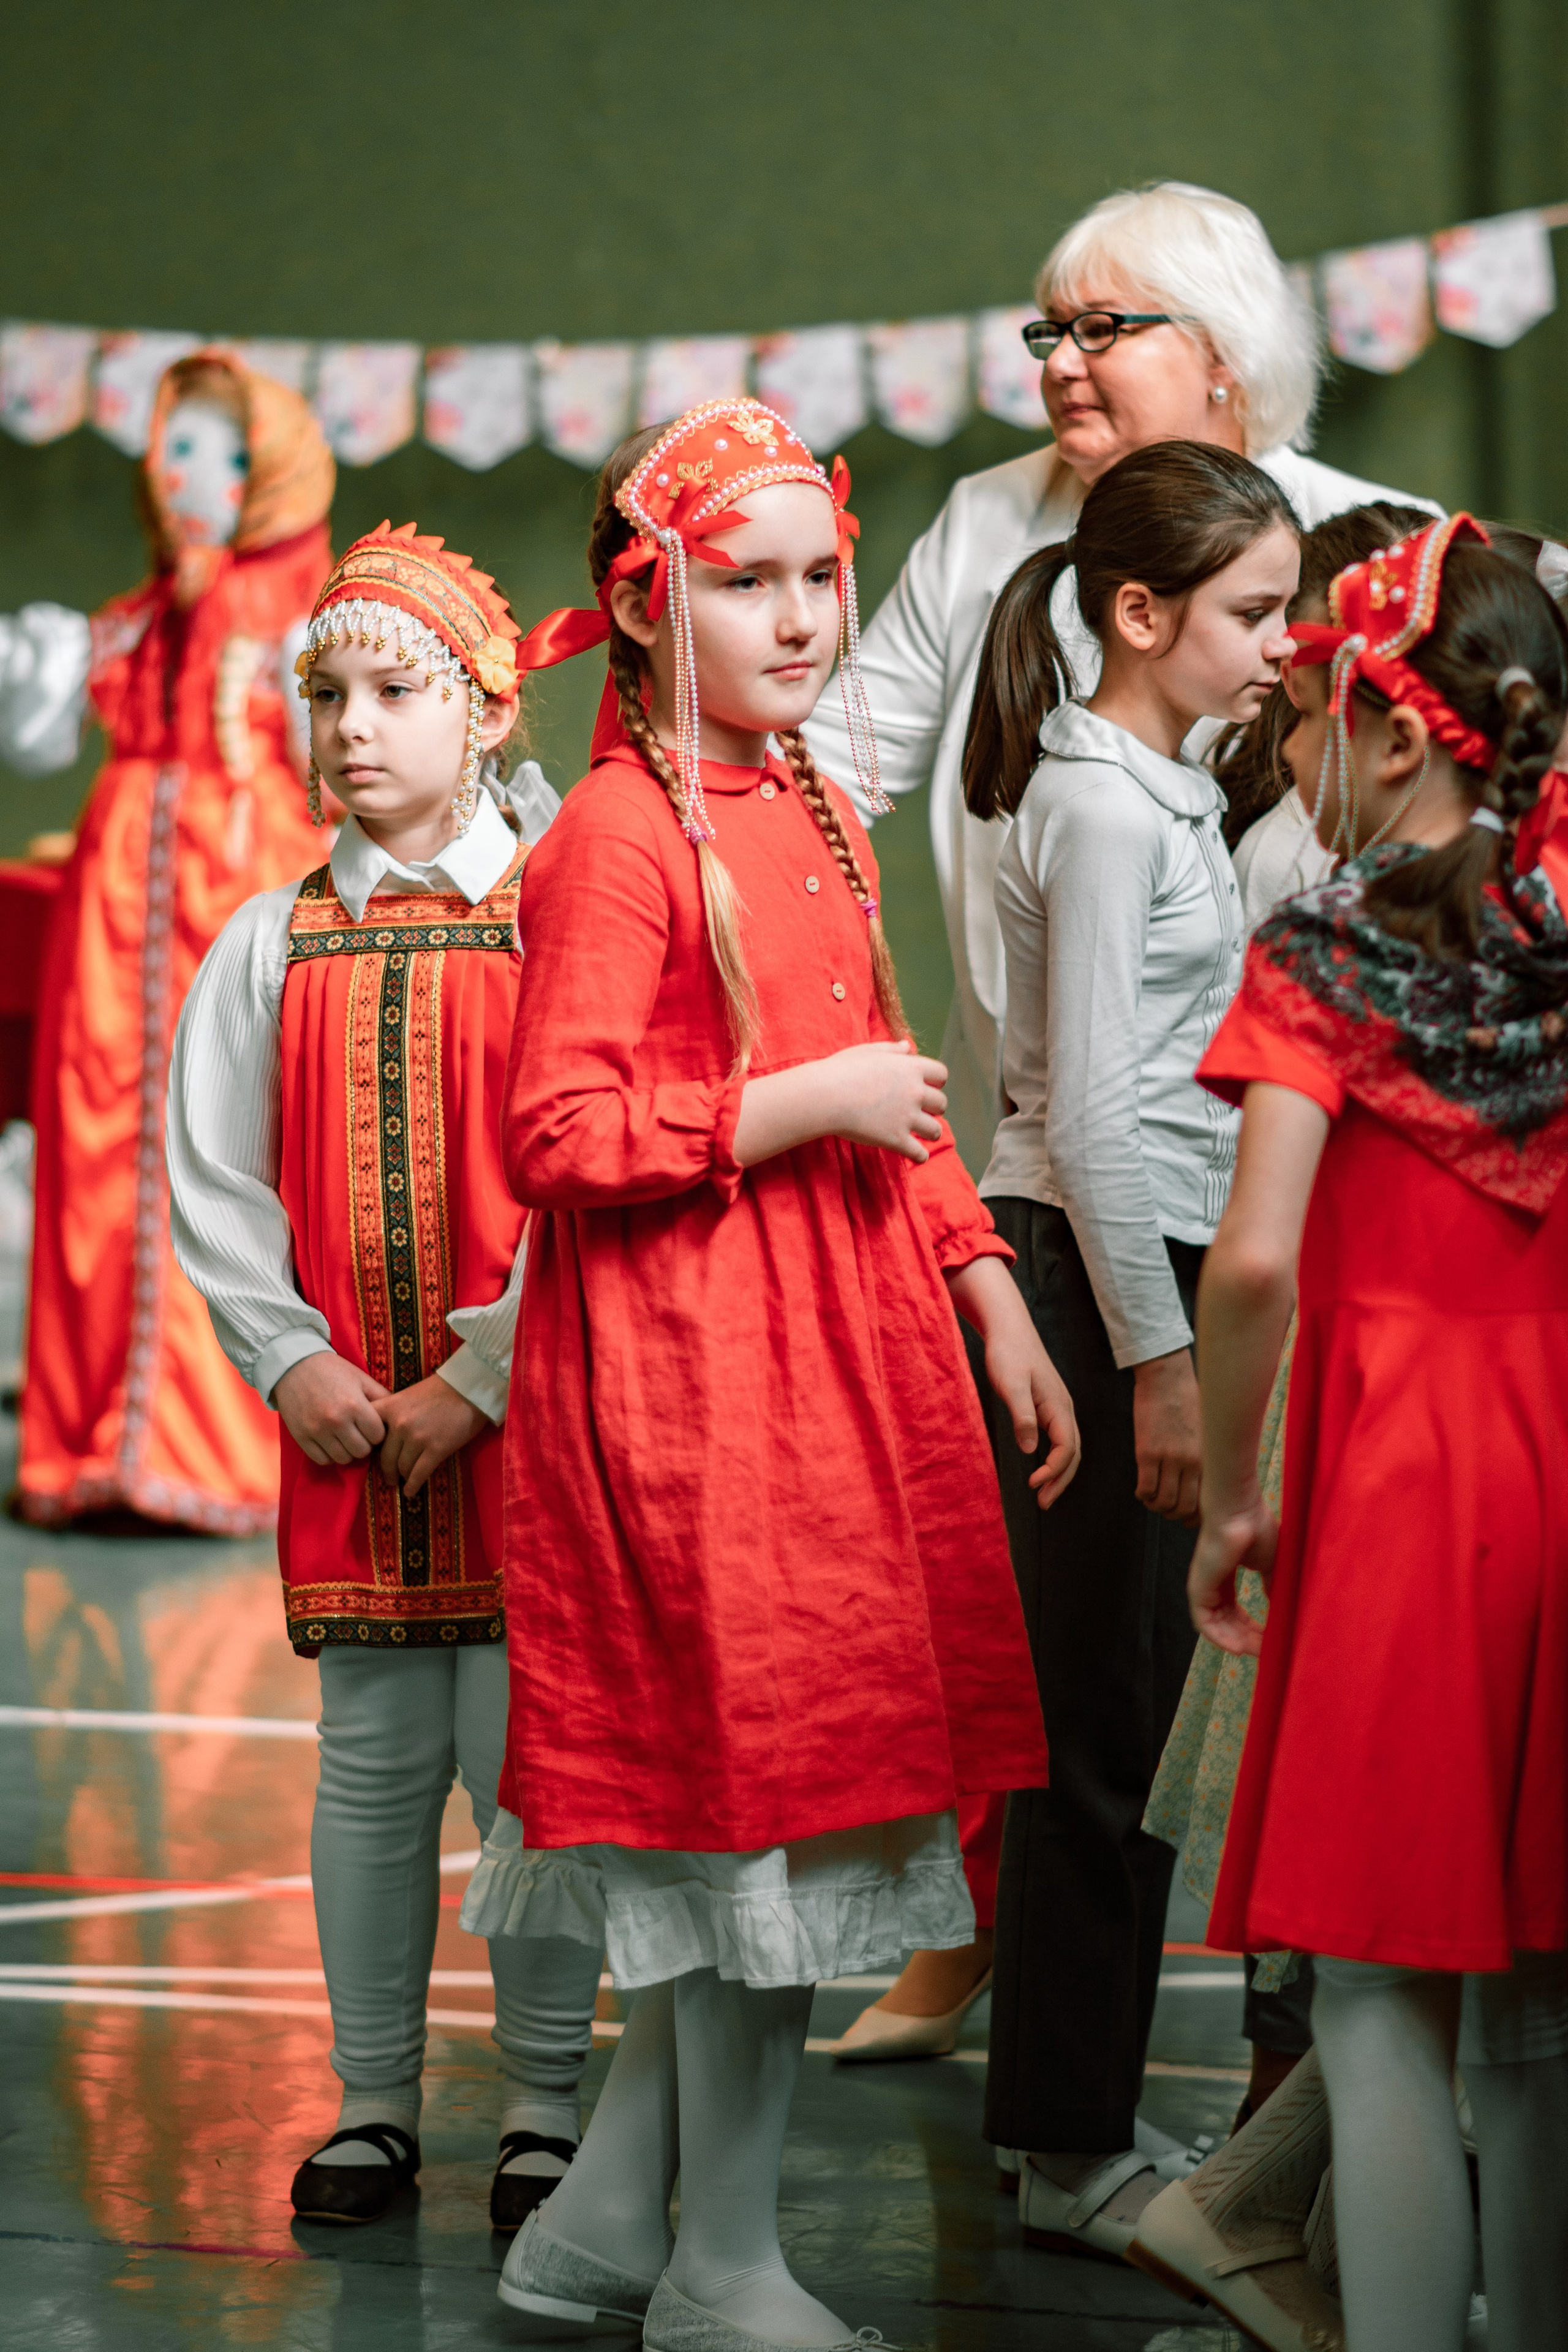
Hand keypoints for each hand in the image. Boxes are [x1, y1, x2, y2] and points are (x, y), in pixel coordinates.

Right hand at [274, 1351, 389, 1466]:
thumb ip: (381, 1397)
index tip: (372, 1426)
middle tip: (360, 1434)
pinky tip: (331, 1442)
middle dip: (365, 1444)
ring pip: (343, 1459)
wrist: (294, 1366)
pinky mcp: (301, 1437)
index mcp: (354, 1405)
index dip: (378, 1433)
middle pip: (362, 1451)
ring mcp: (317, 1431)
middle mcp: (336, 1421)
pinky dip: (329, 1455)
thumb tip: (398, 1414)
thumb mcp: (361, 1378)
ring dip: (348, 1451)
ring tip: (346, 1438)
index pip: (378, 1436)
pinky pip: (322, 1460)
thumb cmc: (333, 1371)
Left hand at [377, 1372, 488, 1498]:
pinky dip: (412, 1486)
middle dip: (387, 1471)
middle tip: (389, 1478)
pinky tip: (410, 1491)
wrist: (469, 1389)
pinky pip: (418, 1474)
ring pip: (402, 1467)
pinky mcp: (435, 1450)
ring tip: (404, 1481)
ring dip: (402, 1477)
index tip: (371, 1456)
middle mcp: (399, 1424)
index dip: (366, 1446)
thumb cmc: (440, 1389)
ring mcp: (417, 1438)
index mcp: (391, 1407)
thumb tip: (384, 1436)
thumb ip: (393, 1412)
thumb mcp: (407, 1394)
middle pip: (385, 1457)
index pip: (368, 1431)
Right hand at [734, 1039, 947, 1167]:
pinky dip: (919, 1156)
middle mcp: (915, 1092)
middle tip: (922, 1113)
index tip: (928, 1087)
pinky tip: (915, 1154)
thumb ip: (891, 1050)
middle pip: (941, 1103)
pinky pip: (920, 1154)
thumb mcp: (867, 1052)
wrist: (825, 1096)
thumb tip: (907, 1047)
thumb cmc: (841, 1070)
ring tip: (923, 1135)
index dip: (936, 1082)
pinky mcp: (897, 1139)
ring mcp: (907, 1117)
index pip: (941, 1074)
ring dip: (930, 1132)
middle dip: (934, 1109)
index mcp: (911, 1068)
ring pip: (936, 1130)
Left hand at [944, 1256, 1080, 1508]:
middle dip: (1061, 1480)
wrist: (1009, 1329)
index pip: (1067, 1448)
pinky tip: (1040, 1468)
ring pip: (1068, 1447)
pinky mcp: (1048, 1406)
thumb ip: (1022, 1415)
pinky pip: (1058, 1439)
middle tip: (1043, 1504)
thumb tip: (1031, 1449)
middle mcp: (1064, 1409)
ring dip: (1058, 1473)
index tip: (1033, 1485)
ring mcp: (1058, 1408)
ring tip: (1043, 1494)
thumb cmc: (1008, 1354)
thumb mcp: (1012, 1385)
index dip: (1054, 1471)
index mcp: (1059, 1406)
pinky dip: (1054, 1458)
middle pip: (1073, 1453)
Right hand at [1132, 1348, 1201, 1523]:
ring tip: (1151, 1499)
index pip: (1205, 1502)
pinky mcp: (1147, 1452)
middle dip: (1173, 1514)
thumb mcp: (1207, 1431)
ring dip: (1155, 1506)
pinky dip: (1142, 1495)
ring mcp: (1170, 1458)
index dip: (1194, 1516)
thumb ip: (1206, 1456)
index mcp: (1209, 1457)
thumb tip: (1201, 1480)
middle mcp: (1192, 1463)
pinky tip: (1141, 1490)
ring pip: (1163, 1502)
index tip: (1186, 1516)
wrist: (1167, 1377)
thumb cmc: (1188, 1399)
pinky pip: (1145, 1488)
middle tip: (1166, 1508)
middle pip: (1183, 1507)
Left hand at [1188, 1497, 1278, 1654]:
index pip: (1237, 1613)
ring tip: (1259, 1652)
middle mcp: (1213, 1585)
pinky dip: (1220, 1638)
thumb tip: (1284, 1609)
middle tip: (1269, 1652)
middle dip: (1248, 1639)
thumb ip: (1273, 1588)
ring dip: (1238, 1642)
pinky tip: (1239, 1648)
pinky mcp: (1197, 1588)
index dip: (1254, 1629)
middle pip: (1228, 1623)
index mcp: (1226, 1579)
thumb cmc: (1256, 1529)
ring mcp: (1203, 1587)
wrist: (1241, 1511)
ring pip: (1217, 1627)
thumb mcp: (1271, 1566)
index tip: (1272, 1640)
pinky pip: (1204, 1623)